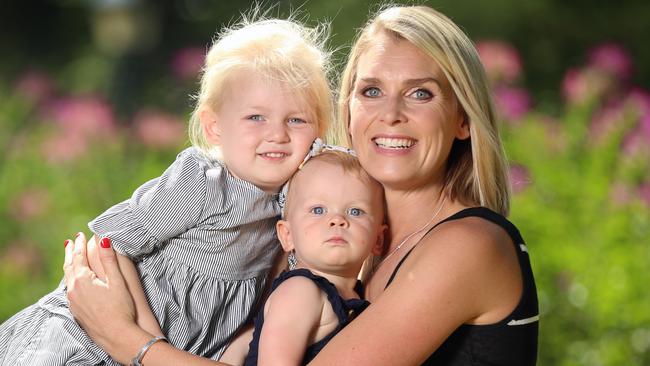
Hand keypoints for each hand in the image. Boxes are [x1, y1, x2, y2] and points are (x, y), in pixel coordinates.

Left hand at [63, 232, 144, 361]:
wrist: (117, 336)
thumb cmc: (121, 308)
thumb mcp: (117, 281)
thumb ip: (109, 259)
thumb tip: (103, 239)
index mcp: (82, 280)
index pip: (79, 256)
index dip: (80, 244)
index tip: (81, 234)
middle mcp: (73, 290)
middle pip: (69, 266)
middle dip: (70, 252)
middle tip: (70, 242)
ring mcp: (73, 302)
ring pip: (67, 279)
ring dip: (69, 265)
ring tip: (70, 258)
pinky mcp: (76, 311)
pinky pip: (69, 290)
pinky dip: (70, 279)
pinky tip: (74, 281)